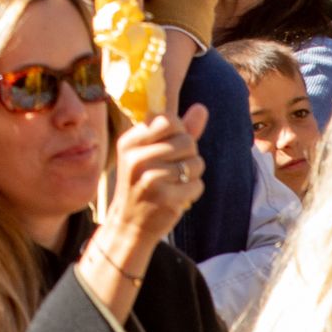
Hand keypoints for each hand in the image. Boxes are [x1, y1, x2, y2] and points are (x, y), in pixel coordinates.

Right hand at [98, 103, 208, 258]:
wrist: (129, 223)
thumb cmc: (143, 181)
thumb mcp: (151, 152)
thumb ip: (179, 130)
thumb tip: (202, 108)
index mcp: (130, 141)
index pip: (169, 120)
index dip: (179, 131)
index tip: (169, 145)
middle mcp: (136, 157)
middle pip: (187, 141)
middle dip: (189, 154)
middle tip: (173, 167)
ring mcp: (150, 178)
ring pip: (195, 163)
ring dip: (192, 174)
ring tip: (175, 182)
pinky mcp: (165, 198)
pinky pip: (197, 184)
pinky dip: (192, 190)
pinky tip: (177, 196)